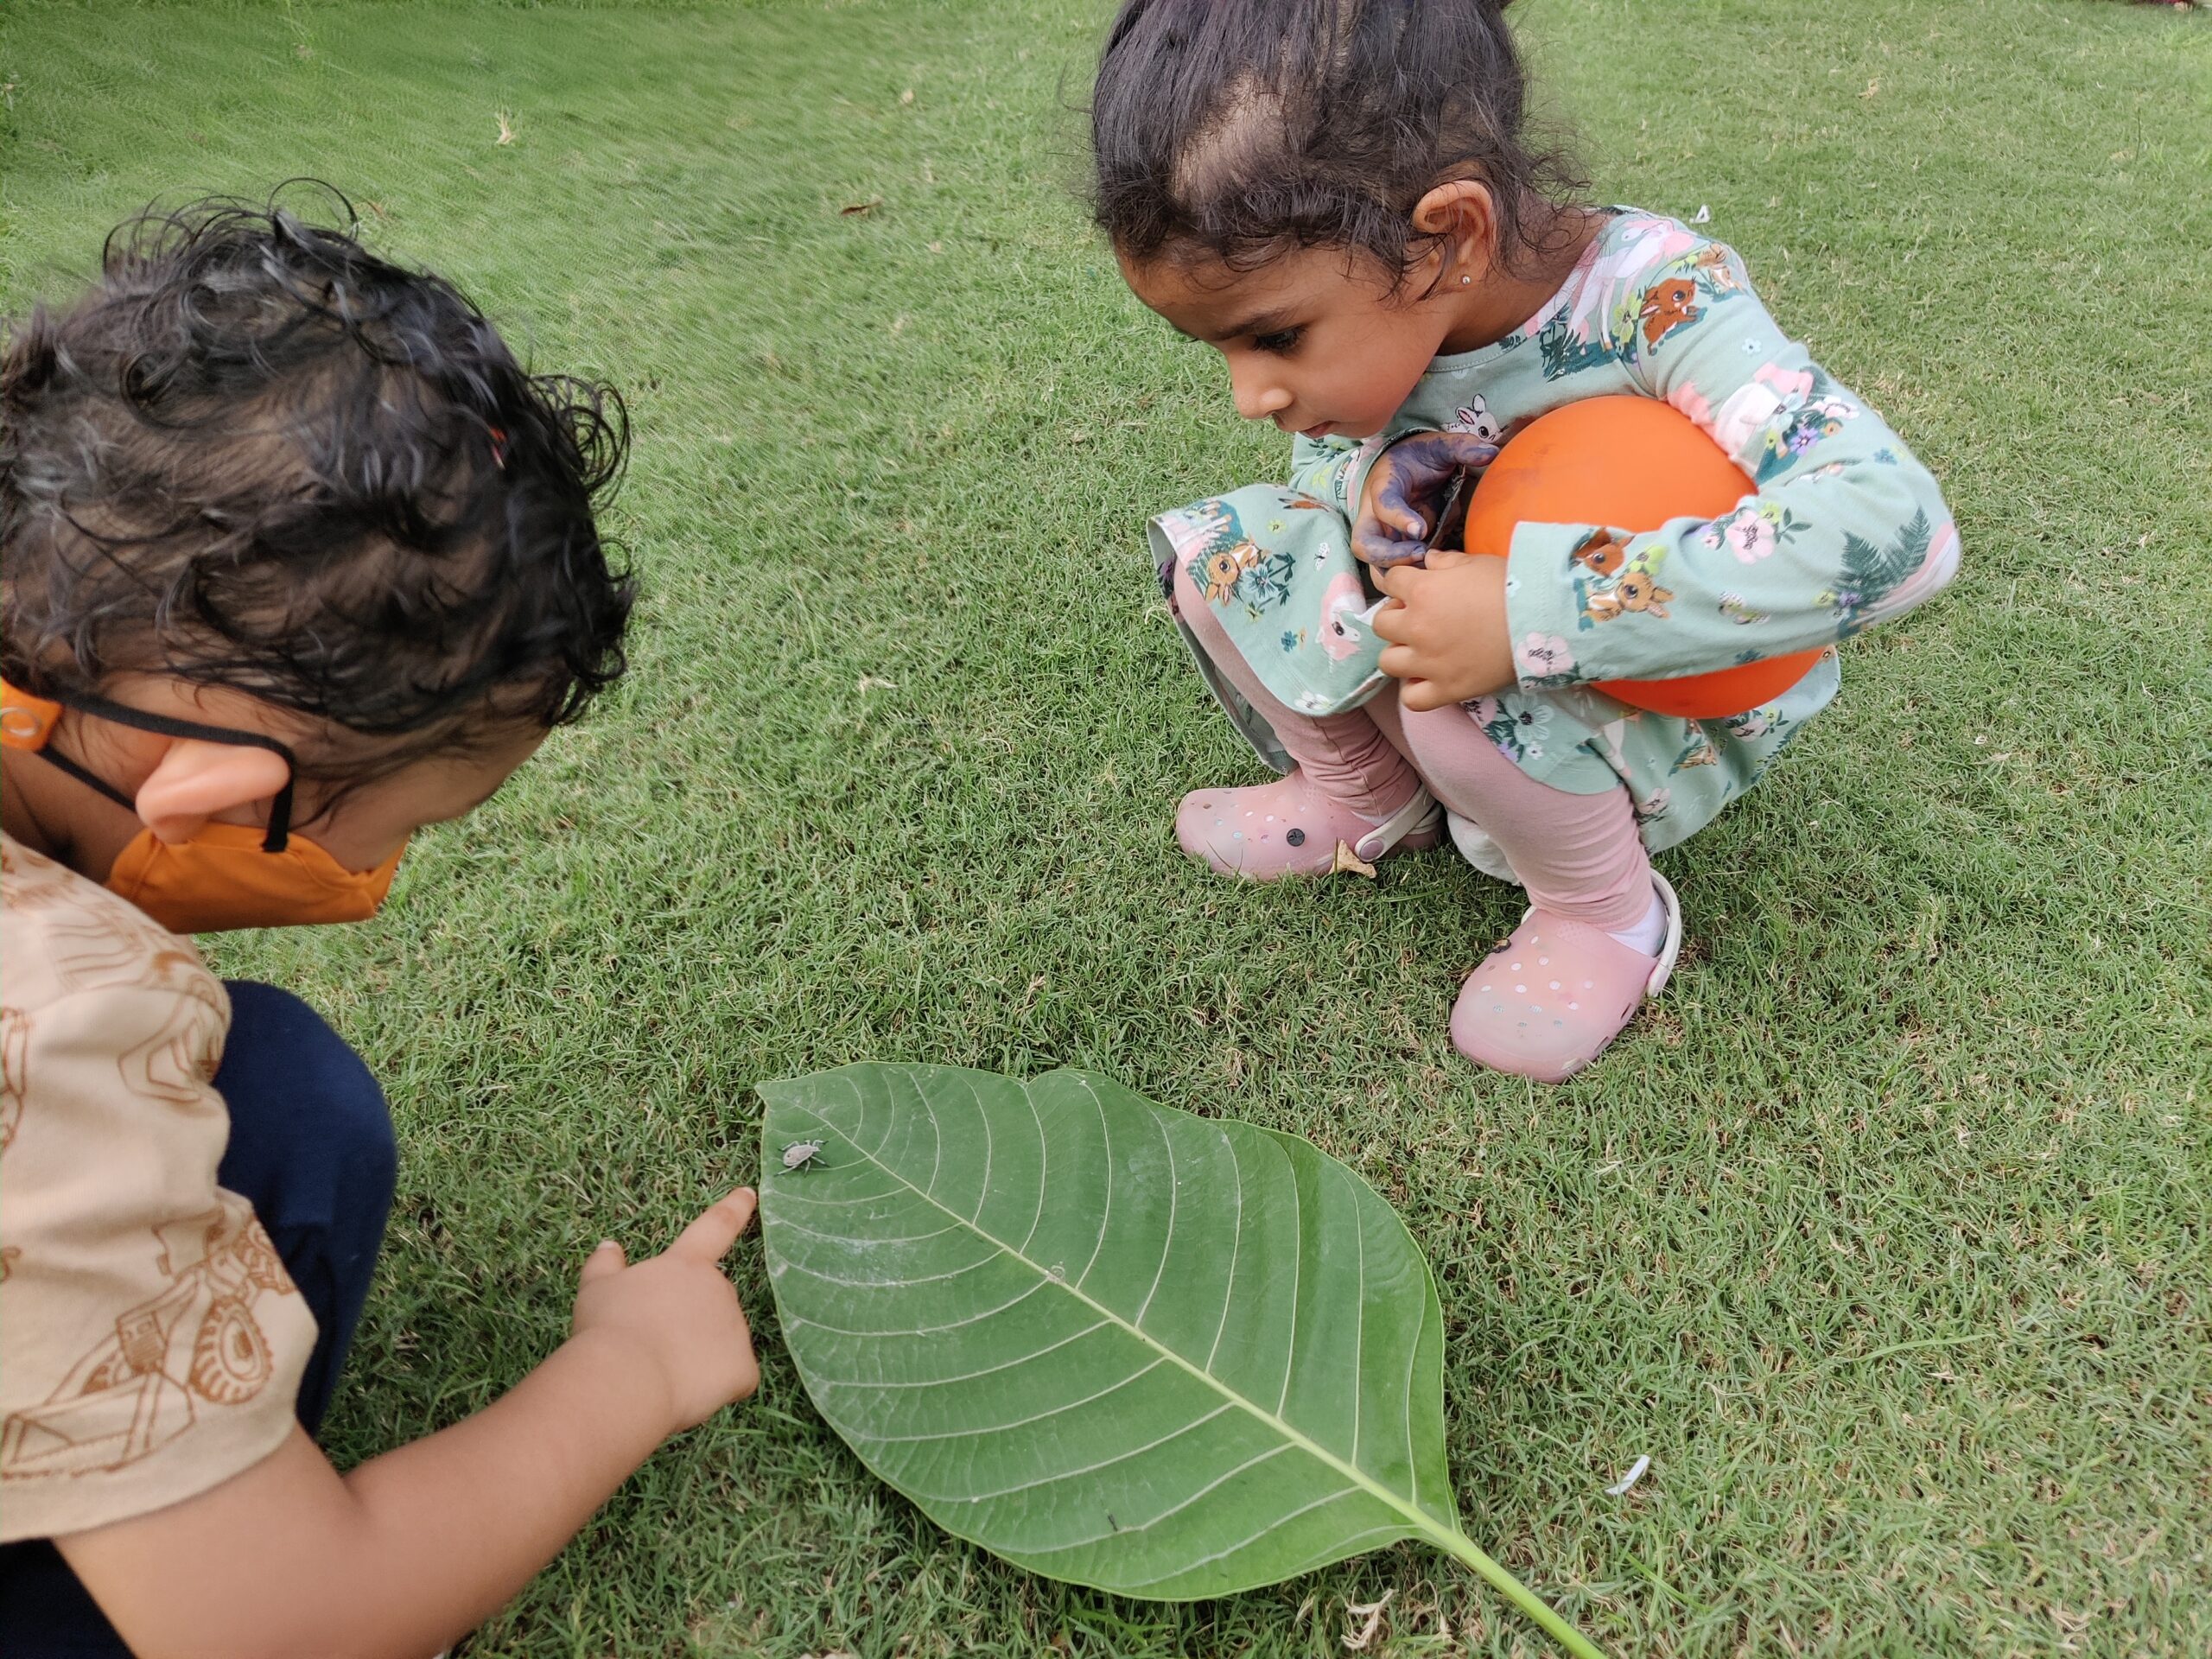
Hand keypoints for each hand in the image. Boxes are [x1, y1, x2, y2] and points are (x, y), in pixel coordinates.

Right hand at [573, 1188, 760, 1431]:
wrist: (626, 1378)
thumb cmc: (607, 1329)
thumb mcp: (595, 1290)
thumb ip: (605, 1265)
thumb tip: (609, 1246)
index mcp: (685, 1265)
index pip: (714, 1227)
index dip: (734, 1209)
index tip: (749, 1194)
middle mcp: (719, 1288)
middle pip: (712, 1303)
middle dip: (691, 1321)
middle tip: (653, 1344)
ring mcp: (736, 1328)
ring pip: (722, 1344)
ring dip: (700, 1355)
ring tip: (661, 1372)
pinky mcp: (743, 1368)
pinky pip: (735, 1379)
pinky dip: (718, 1387)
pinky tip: (688, 1393)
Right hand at [1354, 430, 1500, 567]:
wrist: (1408, 465)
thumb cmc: (1420, 456)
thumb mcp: (1439, 446)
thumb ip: (1462, 447)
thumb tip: (1489, 452)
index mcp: (1384, 484)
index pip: (1382, 504)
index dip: (1398, 518)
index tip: (1420, 530)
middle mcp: (1375, 514)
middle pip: (1364, 545)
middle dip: (1389, 556)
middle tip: (1422, 553)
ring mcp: (1383, 535)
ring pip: (1374, 565)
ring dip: (1397, 572)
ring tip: (1428, 568)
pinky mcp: (1395, 549)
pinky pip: (1393, 572)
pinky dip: (1409, 578)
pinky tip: (1434, 574)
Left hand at [1371, 549, 1515, 709]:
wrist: (1543, 620)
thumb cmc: (1511, 585)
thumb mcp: (1476, 562)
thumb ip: (1446, 562)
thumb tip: (1428, 560)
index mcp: (1422, 591)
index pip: (1391, 582)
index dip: (1401, 583)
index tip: (1413, 587)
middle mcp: (1417, 627)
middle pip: (1381, 624)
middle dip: (1396, 618)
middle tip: (1417, 618)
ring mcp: (1428, 662)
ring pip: (1388, 662)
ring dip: (1400, 654)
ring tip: (1419, 651)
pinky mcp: (1446, 689)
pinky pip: (1411, 699)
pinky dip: (1415, 690)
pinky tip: (1428, 679)